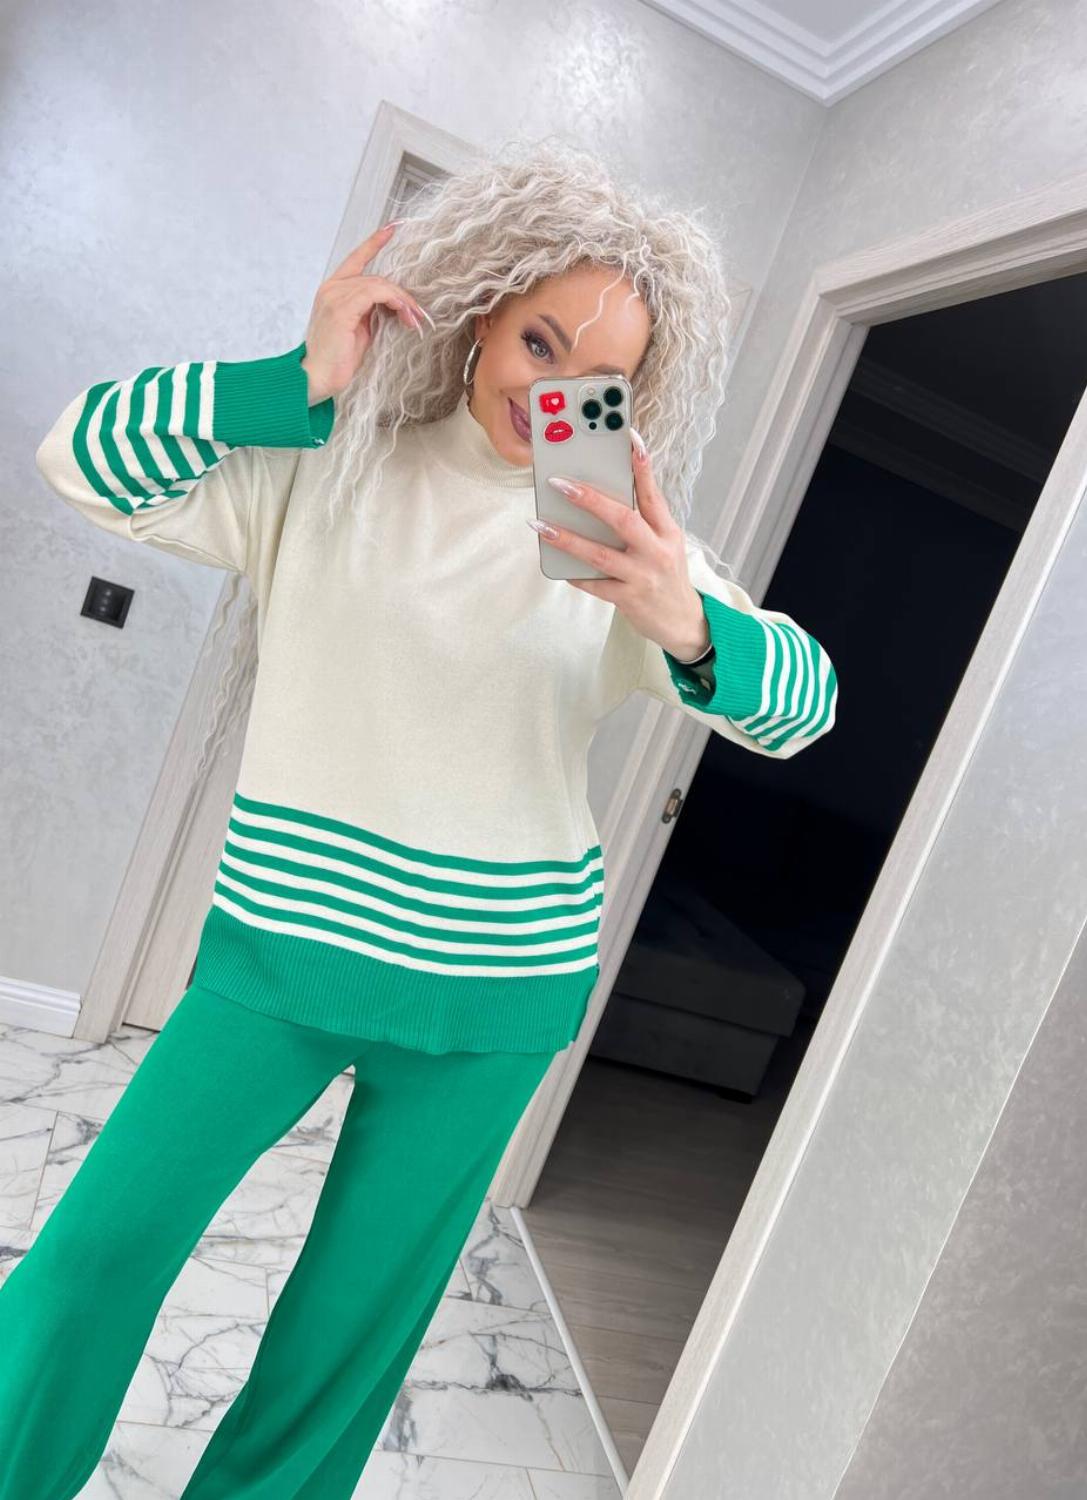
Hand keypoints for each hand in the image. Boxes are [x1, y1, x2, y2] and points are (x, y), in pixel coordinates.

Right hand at [300, 223, 433, 403]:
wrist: (317, 376)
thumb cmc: (337, 358)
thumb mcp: (360, 329)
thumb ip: (371, 311)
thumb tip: (393, 305)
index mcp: (334, 290)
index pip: (356, 259)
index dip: (374, 242)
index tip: (391, 228)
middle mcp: (332, 287)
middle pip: (376, 277)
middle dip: (402, 295)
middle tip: (418, 315)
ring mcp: (335, 295)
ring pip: (379, 284)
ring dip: (402, 301)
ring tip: (414, 319)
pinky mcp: (342, 307)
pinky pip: (376, 293)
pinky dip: (394, 301)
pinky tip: (404, 314)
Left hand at [532, 431, 710, 660]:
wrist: (683, 622)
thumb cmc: (667, 575)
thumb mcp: (666, 544)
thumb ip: (643, 522)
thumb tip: (603, 498)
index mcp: (668, 532)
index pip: (654, 493)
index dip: (642, 466)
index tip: (628, 438)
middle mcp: (657, 551)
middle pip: (623, 519)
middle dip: (590, 499)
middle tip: (560, 484)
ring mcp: (643, 576)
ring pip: (601, 554)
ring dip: (568, 539)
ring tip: (542, 525)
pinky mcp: (629, 599)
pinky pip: (595, 585)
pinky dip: (576, 574)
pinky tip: (559, 566)